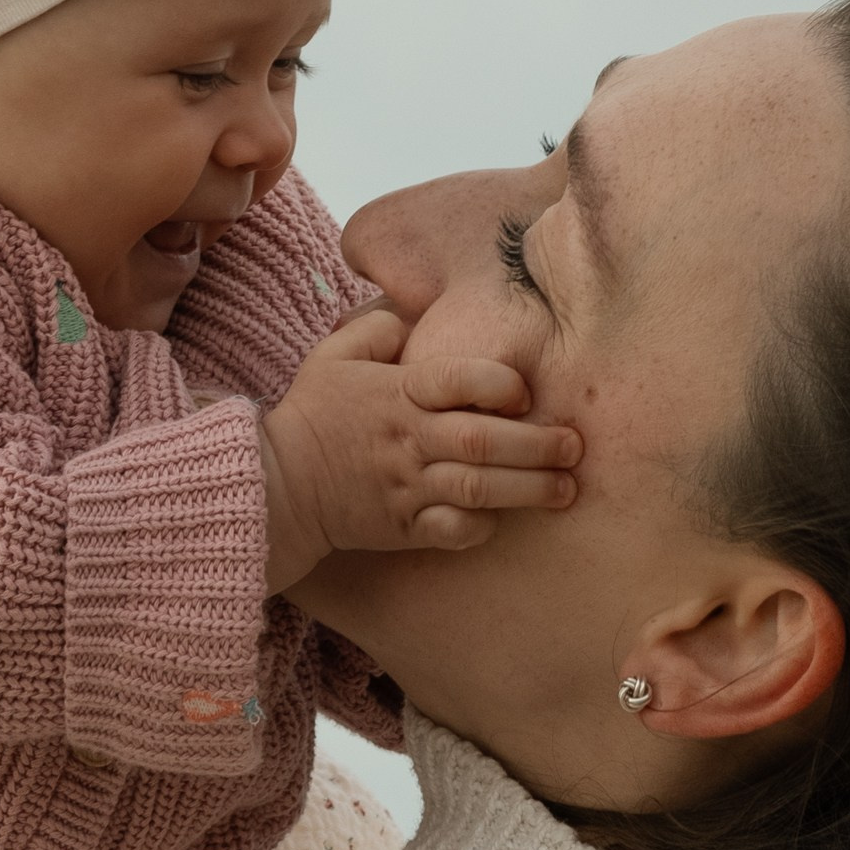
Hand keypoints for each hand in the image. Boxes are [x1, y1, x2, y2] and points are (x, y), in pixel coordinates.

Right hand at [258, 309, 581, 594]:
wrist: (275, 485)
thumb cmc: (312, 415)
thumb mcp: (333, 355)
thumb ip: (378, 329)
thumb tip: (415, 318)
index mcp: (397, 391)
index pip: (459, 379)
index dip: (501, 384)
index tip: (525, 394)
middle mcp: (408, 438)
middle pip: (483, 439)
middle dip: (538, 443)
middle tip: (574, 445)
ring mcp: (407, 485)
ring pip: (478, 488)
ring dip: (529, 489)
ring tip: (565, 489)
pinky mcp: (403, 526)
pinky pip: (452, 531)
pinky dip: (481, 528)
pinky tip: (503, 521)